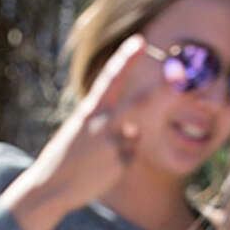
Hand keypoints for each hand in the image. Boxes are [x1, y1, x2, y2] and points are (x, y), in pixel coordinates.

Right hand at [9, 36, 165, 229]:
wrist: (49, 187)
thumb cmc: (66, 156)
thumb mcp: (81, 131)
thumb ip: (108, 123)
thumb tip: (136, 128)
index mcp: (89, 111)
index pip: (110, 79)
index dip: (125, 59)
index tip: (140, 41)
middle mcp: (102, 125)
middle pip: (139, 104)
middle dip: (162, 92)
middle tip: (180, 79)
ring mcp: (112, 146)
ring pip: (137, 133)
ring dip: (130, 137)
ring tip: (110, 147)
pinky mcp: (119, 165)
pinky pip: (130, 155)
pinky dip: (121, 161)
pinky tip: (103, 169)